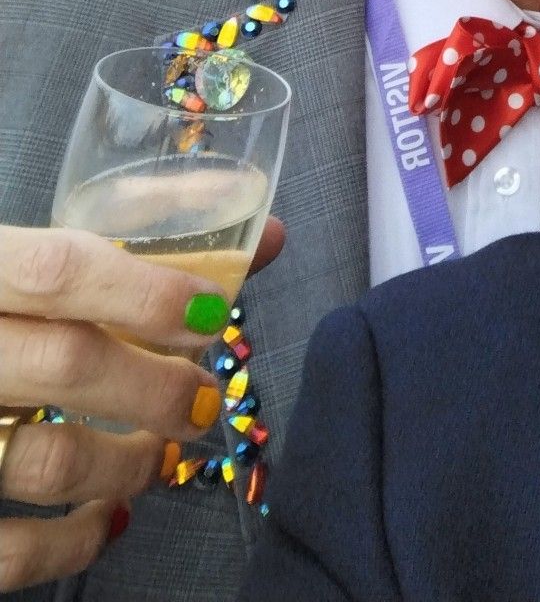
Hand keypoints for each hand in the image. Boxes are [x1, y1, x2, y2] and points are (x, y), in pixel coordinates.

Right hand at [0, 224, 264, 591]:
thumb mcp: (31, 258)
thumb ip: (139, 234)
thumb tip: (268, 236)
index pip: (60, 270)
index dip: (148, 292)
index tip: (212, 312)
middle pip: (69, 364)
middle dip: (159, 387)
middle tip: (203, 397)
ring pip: (47, 461)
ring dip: (128, 464)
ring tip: (165, 453)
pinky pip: (7, 550)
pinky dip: (69, 545)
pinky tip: (107, 517)